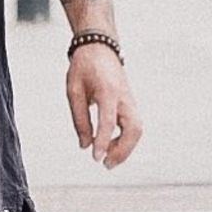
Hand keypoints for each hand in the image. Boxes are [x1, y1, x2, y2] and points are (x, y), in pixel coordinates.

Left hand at [66, 45, 142, 168]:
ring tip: (107, 158)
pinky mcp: (130, 103)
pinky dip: (125, 140)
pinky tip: (110, 146)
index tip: (96, 158)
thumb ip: (79, 118)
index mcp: (107, 90)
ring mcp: (130, 100)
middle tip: (105, 163)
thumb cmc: (84, 67)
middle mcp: (124, 96)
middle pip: (134, 128)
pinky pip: (133, 126)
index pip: (108, 120)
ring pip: (137, 129)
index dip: (103, 141)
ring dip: (125, 147)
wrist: (99, 47)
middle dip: (123, 150)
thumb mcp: (74, 89)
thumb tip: (85, 145)